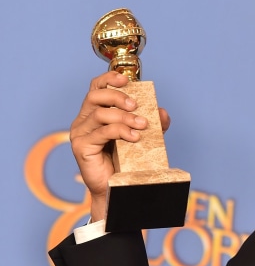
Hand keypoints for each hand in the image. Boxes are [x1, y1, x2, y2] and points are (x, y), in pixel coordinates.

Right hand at [70, 71, 170, 221]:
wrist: (117, 187)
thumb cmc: (127, 161)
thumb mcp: (144, 137)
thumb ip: (153, 124)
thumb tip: (162, 112)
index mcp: (95, 112)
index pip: (97, 87)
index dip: (109, 78)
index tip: (126, 80)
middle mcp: (84, 120)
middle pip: (96, 96)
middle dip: (118, 97)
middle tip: (136, 106)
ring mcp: (80, 133)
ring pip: (101, 114)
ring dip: (125, 117)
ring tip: (142, 126)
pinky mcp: (81, 146)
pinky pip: (102, 132)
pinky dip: (120, 131)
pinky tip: (134, 138)